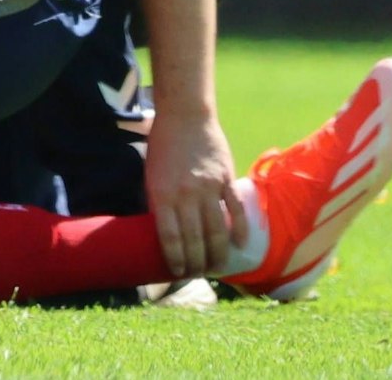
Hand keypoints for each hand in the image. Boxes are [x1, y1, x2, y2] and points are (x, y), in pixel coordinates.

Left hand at [142, 109, 246, 277]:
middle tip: (197, 275)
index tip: (177, 272)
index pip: (169, 237)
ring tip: (216, 268)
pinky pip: (235, 209)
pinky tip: (239, 245)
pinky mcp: (226, 178)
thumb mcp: (151, 176)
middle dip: (195, 262)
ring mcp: (208, 187)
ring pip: (216, 230)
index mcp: (162, 194)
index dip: (175, 259)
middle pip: (193, 239)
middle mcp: (186, 194)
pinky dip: (239, 230)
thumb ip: (158, 203)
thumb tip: (164, 234)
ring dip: (217, 254)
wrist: (184, 116)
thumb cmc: (162, 147)